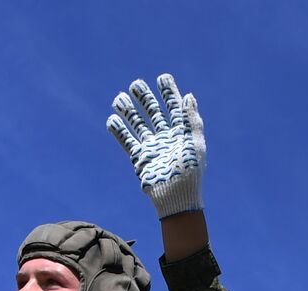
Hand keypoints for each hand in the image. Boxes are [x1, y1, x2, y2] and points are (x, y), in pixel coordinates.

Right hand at [107, 73, 205, 218]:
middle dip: (145, 98)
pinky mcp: (140, 158)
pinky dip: (119, 131)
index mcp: (181, 133)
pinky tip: (112, 119)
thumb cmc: (190, 171)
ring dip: (129, 111)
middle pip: (153, 113)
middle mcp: (166, 138)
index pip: (174, 107)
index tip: (162, 77)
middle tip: (136, 84)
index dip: (168, 92)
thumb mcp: (195, 143)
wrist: (177, 197)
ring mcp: (152, 147)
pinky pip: (127, 142)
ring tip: (119, 97)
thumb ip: (191, 119)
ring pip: (138, 124)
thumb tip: (188, 95)